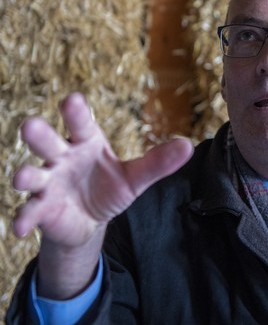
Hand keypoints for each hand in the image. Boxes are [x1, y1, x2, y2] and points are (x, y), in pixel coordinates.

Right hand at [12, 92, 192, 297]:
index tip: (73, 99)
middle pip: (48, 142)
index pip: (81, 123)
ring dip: (26, 175)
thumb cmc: (109, 188)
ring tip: (23, 177)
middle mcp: (62, 157)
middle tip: (31, 125)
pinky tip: (20, 227)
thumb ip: (157, 163)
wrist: (89, 220)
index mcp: (86, 143)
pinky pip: (29, 211)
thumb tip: (188, 146)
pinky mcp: (41, 208)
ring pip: (33, 174)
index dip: (76, 112)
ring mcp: (48, 183)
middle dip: (39, 135)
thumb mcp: (134, 177)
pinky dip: (24, 218)